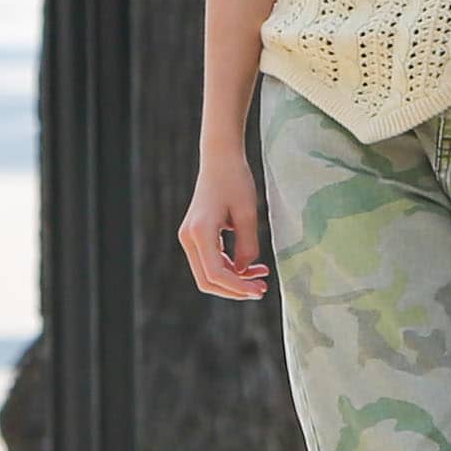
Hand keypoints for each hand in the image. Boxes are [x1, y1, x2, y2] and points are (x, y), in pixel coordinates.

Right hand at [178, 153, 268, 300]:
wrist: (220, 160)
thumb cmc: (236, 181)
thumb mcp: (248, 213)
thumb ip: (248, 245)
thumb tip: (245, 271)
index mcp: (200, 232)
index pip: (216, 273)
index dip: (238, 287)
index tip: (260, 290)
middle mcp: (189, 238)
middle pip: (207, 280)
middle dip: (234, 289)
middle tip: (261, 290)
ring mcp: (189, 238)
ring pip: (208, 273)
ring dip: (234, 279)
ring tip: (261, 276)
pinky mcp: (195, 236)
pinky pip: (210, 261)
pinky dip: (229, 268)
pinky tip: (251, 266)